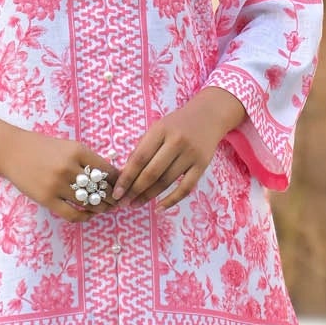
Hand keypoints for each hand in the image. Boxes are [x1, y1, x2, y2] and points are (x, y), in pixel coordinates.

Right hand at [0, 126, 121, 222]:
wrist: (10, 150)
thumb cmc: (41, 147)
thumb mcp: (67, 146)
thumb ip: (87, 159)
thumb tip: (110, 176)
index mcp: (77, 150)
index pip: (107, 171)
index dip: (117, 182)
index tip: (120, 187)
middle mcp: (69, 167)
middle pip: (100, 189)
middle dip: (112, 198)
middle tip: (117, 202)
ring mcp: (57, 184)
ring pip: (89, 203)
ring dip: (101, 208)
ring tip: (104, 208)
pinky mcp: (46, 199)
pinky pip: (72, 214)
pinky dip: (84, 217)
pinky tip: (88, 214)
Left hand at [111, 88, 245, 211]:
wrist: (209, 115)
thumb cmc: (177, 124)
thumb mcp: (157, 128)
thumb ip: (143, 149)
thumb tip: (125, 176)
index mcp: (160, 130)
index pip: (139, 158)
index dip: (126, 178)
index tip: (116, 192)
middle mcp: (176, 142)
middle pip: (152, 172)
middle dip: (135, 190)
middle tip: (123, 203)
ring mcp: (191, 154)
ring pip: (166, 182)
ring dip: (149, 197)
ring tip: (135, 204)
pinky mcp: (202, 165)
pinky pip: (186, 188)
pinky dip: (172, 201)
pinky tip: (159, 208)